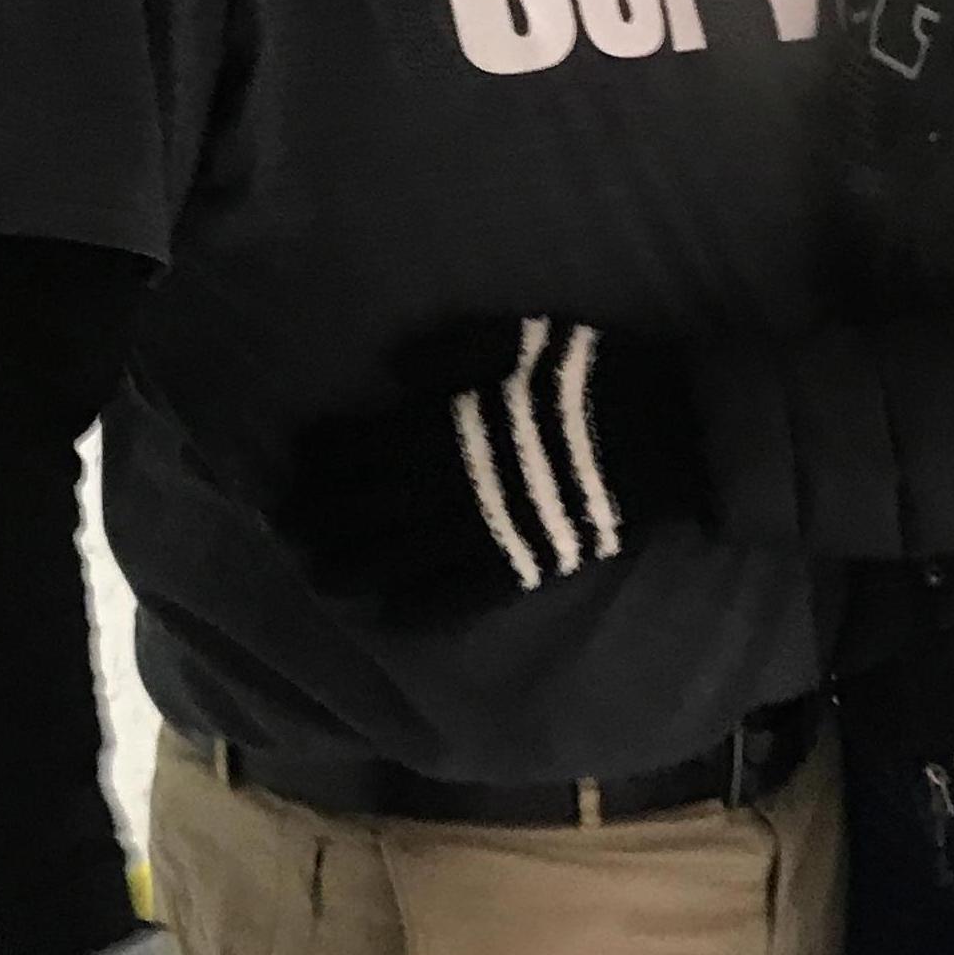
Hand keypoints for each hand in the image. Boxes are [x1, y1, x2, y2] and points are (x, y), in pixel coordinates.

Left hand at [274, 317, 692, 625]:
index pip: (366, 442)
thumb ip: (456, 348)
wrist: (671, 432)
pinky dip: (421, 609)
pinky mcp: (524, 566)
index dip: (324, 455)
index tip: (292, 463)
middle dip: (319, 517)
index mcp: (450, 420)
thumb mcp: (525, 336)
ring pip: (400, 557)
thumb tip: (391, 365)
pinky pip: (460, 597)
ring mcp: (487, 530)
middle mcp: (454, 481)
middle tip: (283, 528)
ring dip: (353, 567)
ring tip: (318, 575)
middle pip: (367, 506)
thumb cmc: (596, 376)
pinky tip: (390, 619)